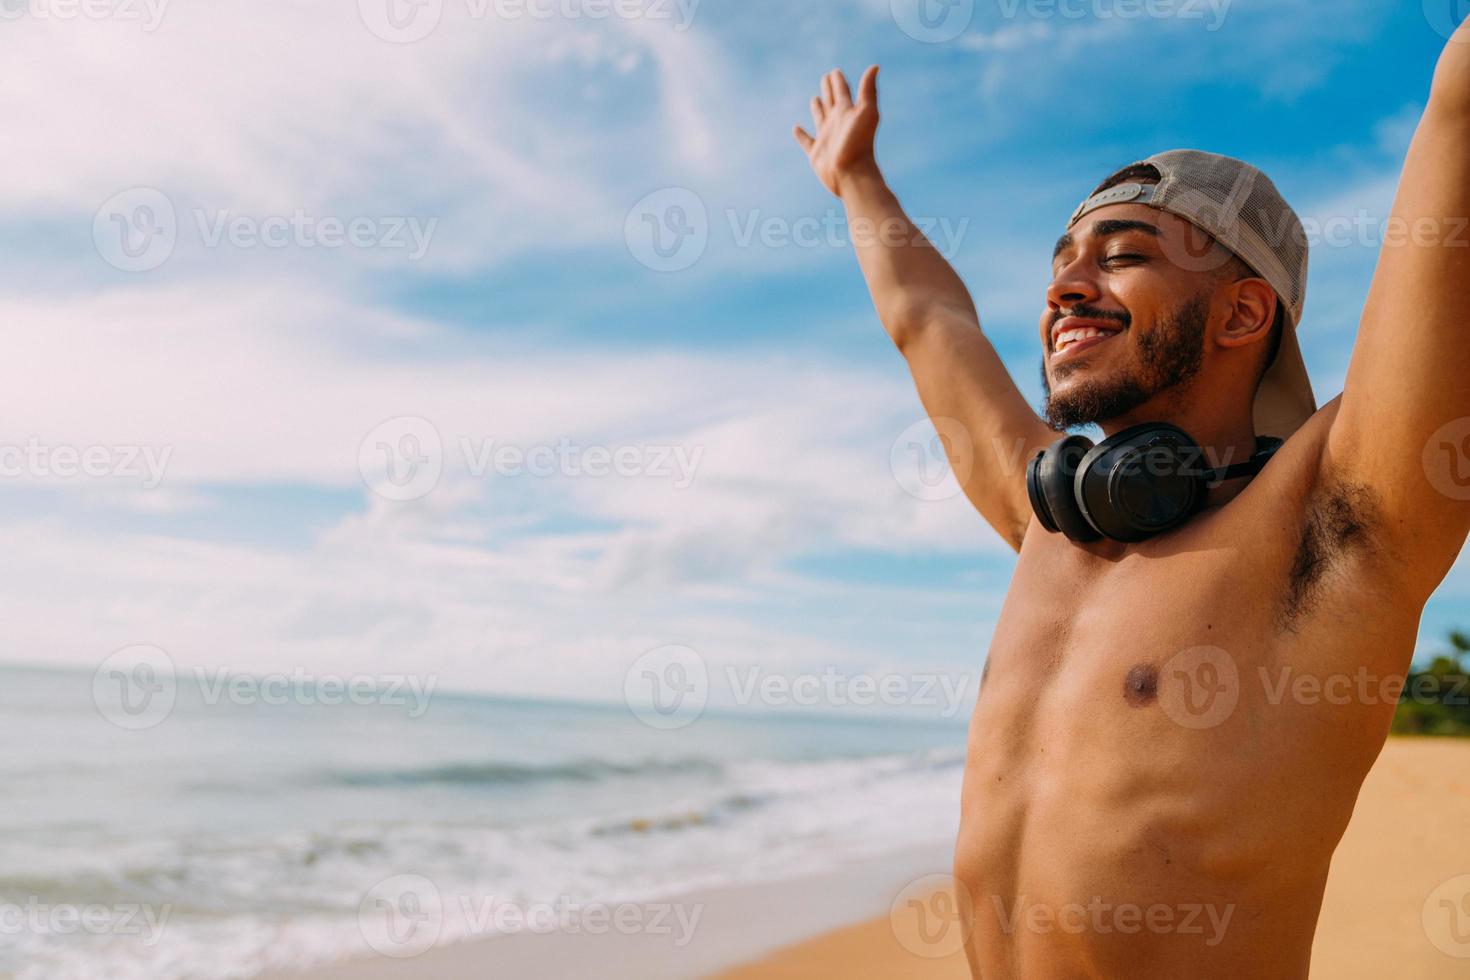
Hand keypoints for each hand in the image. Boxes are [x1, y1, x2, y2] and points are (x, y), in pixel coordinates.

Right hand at [794, 66, 880, 197]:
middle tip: (826, 77)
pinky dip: (801, 135)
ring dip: (818, 107)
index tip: (835, 71)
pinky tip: (796, 128)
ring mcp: (826, 138)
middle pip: (832, 101)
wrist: (853, 175)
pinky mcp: (816, 153)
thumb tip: (874, 66)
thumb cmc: (860, 143)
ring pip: (820, 118)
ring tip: (815, 99)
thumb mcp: (866, 112)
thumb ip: (868, 90)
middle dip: (829, 89)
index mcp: (847, 112)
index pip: (842, 91)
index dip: (838, 80)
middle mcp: (837, 123)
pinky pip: (806, 141)